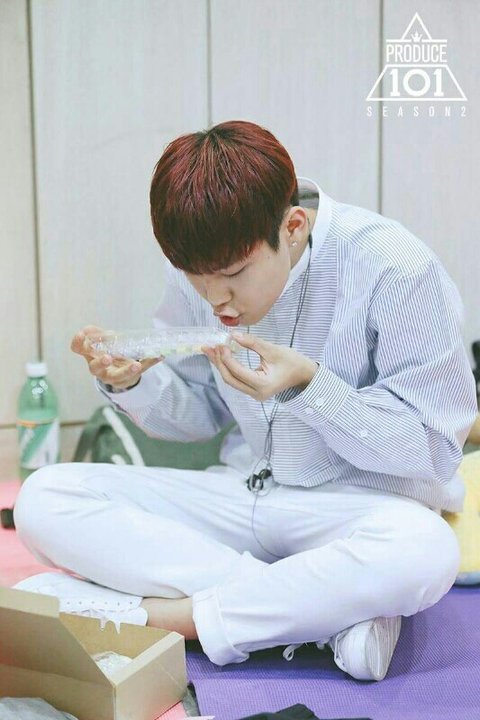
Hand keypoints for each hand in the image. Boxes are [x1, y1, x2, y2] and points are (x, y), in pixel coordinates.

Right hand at [70, 324, 164, 389]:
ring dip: (127, 370)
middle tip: (108, 357)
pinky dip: (151, 361)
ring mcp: (115, 376)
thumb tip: (91, 329)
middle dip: (101, 362)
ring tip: (136, 365)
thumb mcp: (102, 343)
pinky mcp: (131, 376)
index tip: (82, 335)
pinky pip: (143, 369)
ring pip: (118, 376)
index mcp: (90, 356)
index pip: (78, 349)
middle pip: (95, 368)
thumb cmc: (109, 353)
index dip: (77, 342)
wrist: (122, 373)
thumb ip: (98, 335)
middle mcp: (99, 369)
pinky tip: (160, 355)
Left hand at [201, 331, 318, 400]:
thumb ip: (252, 343)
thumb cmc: (292, 361)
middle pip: (230, 379)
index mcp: (262, 385)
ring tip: (209, 350)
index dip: (226, 357)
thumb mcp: (273, 349)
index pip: (237, 371)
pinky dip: (227, 367)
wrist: (303, 374)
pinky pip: (236, 380)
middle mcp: (256, 393)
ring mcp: (253, 394)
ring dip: (220, 365)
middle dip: (218, 362)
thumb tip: (233, 335)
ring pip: (231, 380)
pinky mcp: (252, 390)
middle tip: (208, 347)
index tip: (221, 342)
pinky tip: (220, 356)